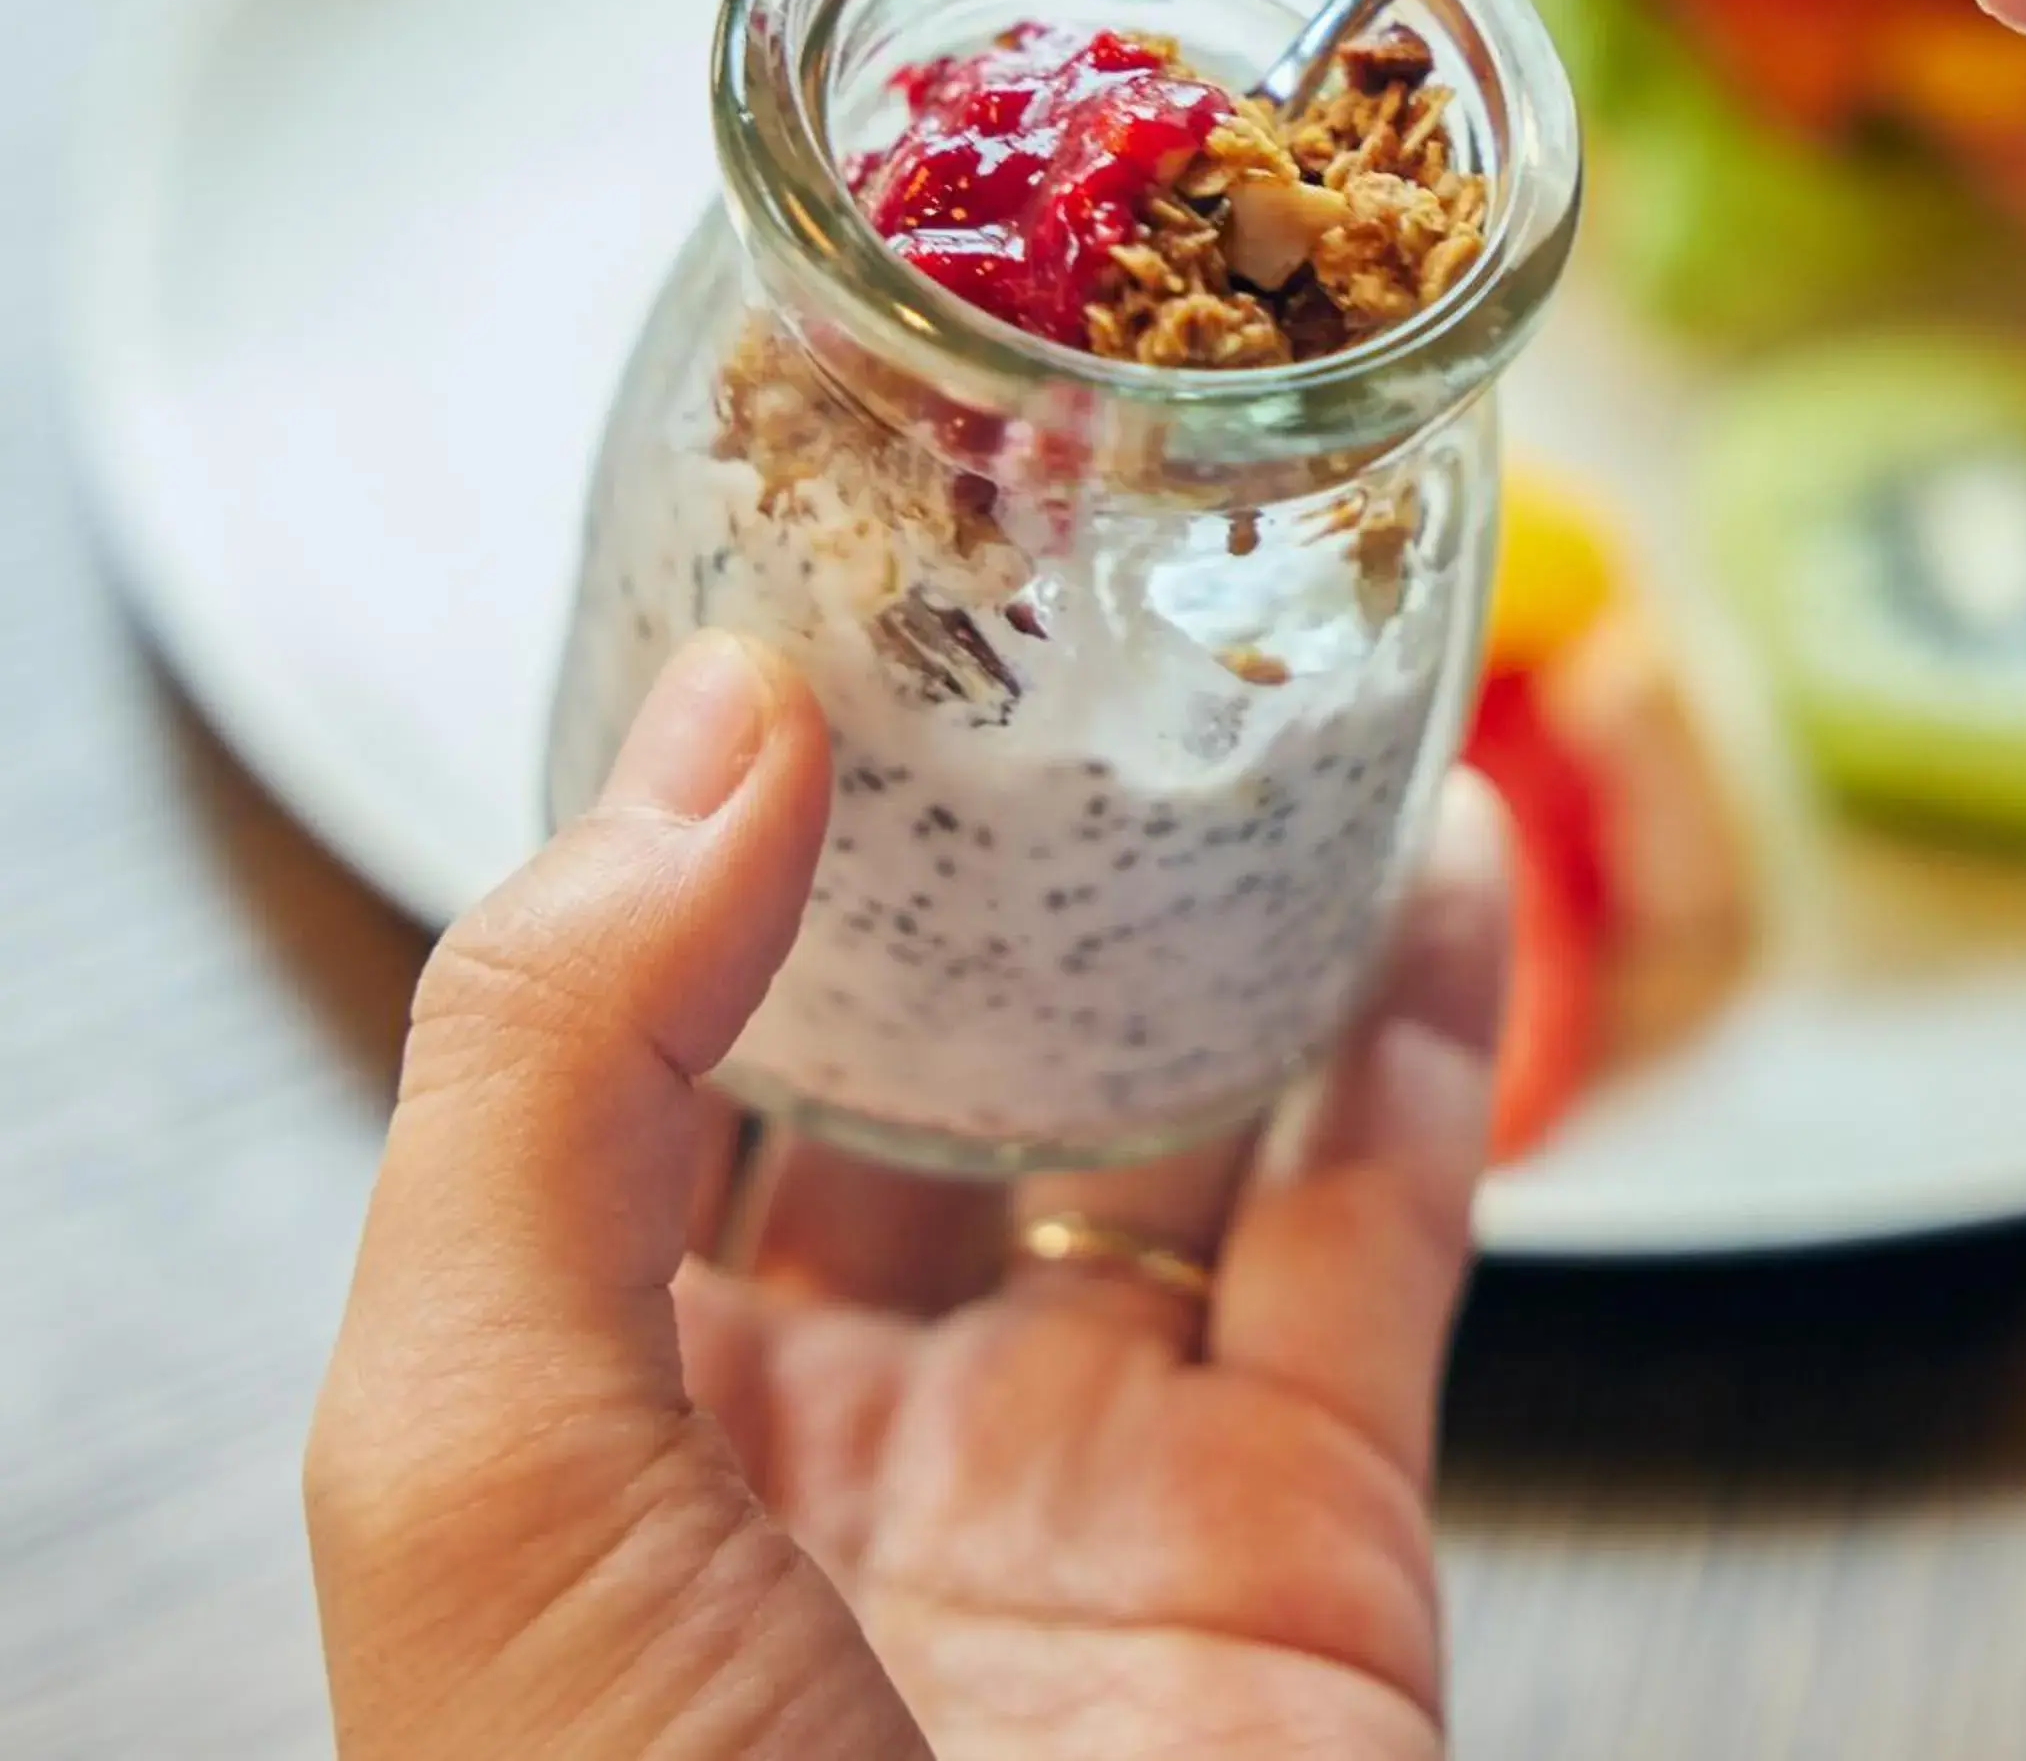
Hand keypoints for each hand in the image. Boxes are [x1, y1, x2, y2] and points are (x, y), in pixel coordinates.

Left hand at [307, 634, 1505, 1758]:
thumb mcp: (474, 1482)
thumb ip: (545, 1081)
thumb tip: (705, 731)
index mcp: (596, 1429)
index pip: (644, 1046)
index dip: (711, 827)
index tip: (803, 607)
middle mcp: (840, 1441)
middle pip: (928, 1053)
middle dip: (991, 843)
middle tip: (1051, 609)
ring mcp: (1089, 1483)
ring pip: (1174, 1110)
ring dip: (1227, 899)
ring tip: (1258, 681)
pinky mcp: (1311, 1536)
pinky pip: (1380, 1221)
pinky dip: (1424, 1027)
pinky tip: (1433, 858)